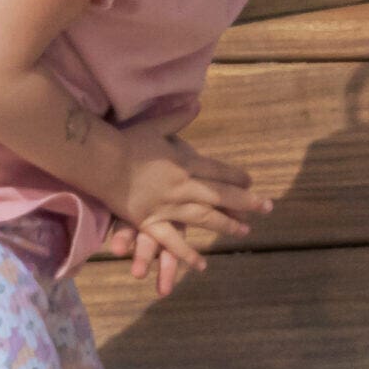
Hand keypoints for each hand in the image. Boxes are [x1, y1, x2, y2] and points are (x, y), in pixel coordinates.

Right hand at [113, 111, 270, 294]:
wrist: (101, 161)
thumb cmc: (127, 141)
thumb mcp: (156, 125)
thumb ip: (178, 118)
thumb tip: (197, 103)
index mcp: (186, 162)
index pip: (219, 170)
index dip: (237, 177)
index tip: (251, 181)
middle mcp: (183, 186)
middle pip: (220, 195)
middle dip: (246, 202)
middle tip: (267, 207)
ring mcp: (168, 206)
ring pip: (203, 218)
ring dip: (226, 224)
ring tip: (245, 231)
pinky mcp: (150, 222)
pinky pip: (172, 241)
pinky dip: (188, 254)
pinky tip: (203, 265)